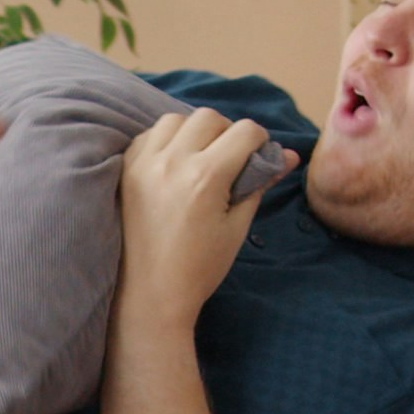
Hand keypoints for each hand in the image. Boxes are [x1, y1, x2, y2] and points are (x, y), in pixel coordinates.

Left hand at [116, 109, 288, 330]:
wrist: (150, 296)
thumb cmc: (200, 268)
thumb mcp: (238, 226)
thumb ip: (259, 184)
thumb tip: (288, 156)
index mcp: (206, 177)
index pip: (244, 131)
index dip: (260, 141)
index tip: (258, 157)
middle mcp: (172, 162)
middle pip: (209, 117)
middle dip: (228, 132)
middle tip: (230, 159)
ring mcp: (143, 164)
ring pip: (175, 119)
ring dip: (194, 130)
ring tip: (200, 158)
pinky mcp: (125, 172)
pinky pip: (148, 135)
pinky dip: (165, 139)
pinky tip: (174, 163)